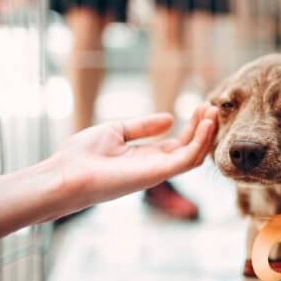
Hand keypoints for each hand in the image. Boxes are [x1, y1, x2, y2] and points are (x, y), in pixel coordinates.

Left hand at [54, 103, 217, 211]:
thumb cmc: (83, 155)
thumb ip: (143, 126)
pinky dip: (200, 141)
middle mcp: (156, 166)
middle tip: (212, 106)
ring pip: (195, 154)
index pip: (179, 143)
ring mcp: (159, 171)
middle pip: (191, 148)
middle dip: (204, 127)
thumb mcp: (116, 131)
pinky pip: (188, 158)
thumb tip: (170, 119)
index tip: (201, 106)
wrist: (67, 174)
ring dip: (207, 133)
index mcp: (146, 157)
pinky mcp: (158, 173)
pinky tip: (206, 124)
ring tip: (213, 111)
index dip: (193, 125)